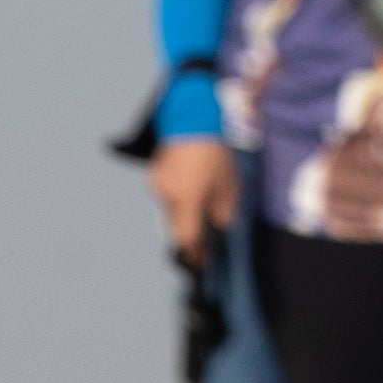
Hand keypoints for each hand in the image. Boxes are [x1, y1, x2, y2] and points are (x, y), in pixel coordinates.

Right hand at [151, 136, 239, 256]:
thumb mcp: (228, 182)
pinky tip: (192, 183)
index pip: (186, 238)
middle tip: (206, 235)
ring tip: (203, 198)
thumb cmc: (214, 151)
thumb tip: (221, 224)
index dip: (194, 254)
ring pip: (171, 210)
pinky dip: (179, 196)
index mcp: (186, 200)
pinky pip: (167, 194)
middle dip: (191, 231)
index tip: (202, 263)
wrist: (190, 118)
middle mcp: (167, 196)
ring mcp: (157, 185)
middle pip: (176, 225)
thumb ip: (224, 209)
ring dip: (185, 211)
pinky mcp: (154, 174)